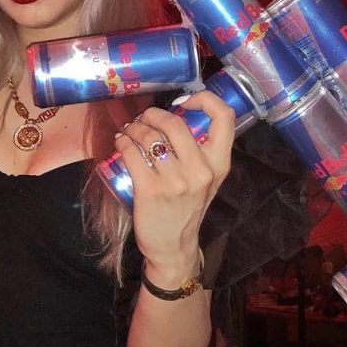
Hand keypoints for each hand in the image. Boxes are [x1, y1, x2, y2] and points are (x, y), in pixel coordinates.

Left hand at [114, 90, 234, 284]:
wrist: (173, 247)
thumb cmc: (187, 209)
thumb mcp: (206, 181)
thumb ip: (200, 152)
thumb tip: (176, 115)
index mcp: (219, 164)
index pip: (224, 117)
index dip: (204, 99)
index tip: (183, 101)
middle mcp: (201, 171)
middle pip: (175, 122)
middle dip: (153, 114)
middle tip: (143, 119)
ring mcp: (175, 181)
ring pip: (149, 136)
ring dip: (134, 128)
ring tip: (129, 131)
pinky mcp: (150, 190)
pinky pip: (132, 153)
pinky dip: (122, 142)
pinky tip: (121, 143)